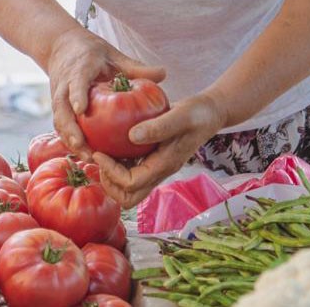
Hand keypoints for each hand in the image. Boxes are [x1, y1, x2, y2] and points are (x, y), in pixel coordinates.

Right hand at [44, 28, 165, 160]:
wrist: (62, 47)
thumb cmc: (93, 53)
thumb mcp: (114, 55)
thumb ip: (135, 67)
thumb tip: (164, 73)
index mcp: (79, 68)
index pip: (76, 82)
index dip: (77, 95)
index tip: (81, 110)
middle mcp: (64, 85)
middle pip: (62, 109)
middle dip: (71, 129)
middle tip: (84, 146)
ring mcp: (58, 97)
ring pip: (60, 121)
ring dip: (70, 140)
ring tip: (89, 158)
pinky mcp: (59, 108)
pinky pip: (62, 127)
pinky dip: (71, 142)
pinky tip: (88, 156)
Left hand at [92, 93, 226, 207]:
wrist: (210, 113)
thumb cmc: (198, 113)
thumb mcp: (180, 115)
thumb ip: (159, 126)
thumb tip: (131, 135)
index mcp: (165, 165)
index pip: (131, 183)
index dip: (111, 172)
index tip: (99, 153)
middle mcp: (160, 171)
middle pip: (129, 197)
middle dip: (109, 183)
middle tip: (99, 159)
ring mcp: (157, 167)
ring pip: (130, 188)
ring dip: (112, 176)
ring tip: (102, 154)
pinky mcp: (155, 160)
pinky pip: (132, 172)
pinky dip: (118, 164)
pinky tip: (112, 146)